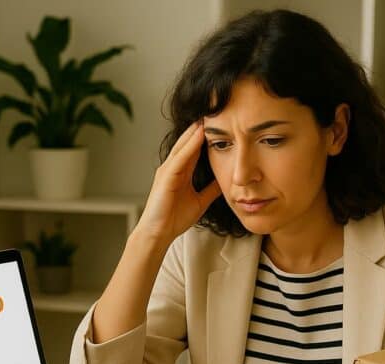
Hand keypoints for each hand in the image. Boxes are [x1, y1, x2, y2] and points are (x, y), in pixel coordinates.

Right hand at [136, 121, 222, 243]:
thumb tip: (226, 180)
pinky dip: (190, 145)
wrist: (159, 233)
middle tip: (216, 109)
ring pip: (184, 145)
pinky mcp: (165, 176)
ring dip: (196, 130)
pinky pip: (180, 157)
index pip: (195, 148)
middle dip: (201, 127)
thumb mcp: (200, 200)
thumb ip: (211, 189)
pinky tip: (200, 134)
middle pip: (189, 142)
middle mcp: (173, 167)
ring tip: (209, 114)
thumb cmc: (174, 219)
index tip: (222, 122)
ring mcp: (167, 170)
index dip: (207, 135)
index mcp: (181, 172)